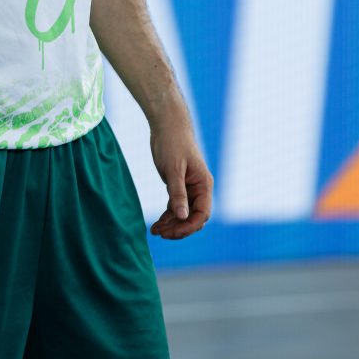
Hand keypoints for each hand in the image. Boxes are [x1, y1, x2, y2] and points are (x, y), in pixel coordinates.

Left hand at [149, 120, 212, 240]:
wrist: (167, 124)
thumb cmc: (172, 143)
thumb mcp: (174, 169)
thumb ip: (178, 194)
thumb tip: (183, 217)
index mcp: (203, 185)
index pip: (202, 214)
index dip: (189, 227)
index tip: (171, 233)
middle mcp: (199, 189)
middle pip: (193, 218)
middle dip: (178, 228)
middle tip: (160, 233)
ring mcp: (189, 188)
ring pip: (184, 214)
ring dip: (171, 224)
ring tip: (155, 231)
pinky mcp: (178, 185)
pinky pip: (176, 206)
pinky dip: (168, 216)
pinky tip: (157, 223)